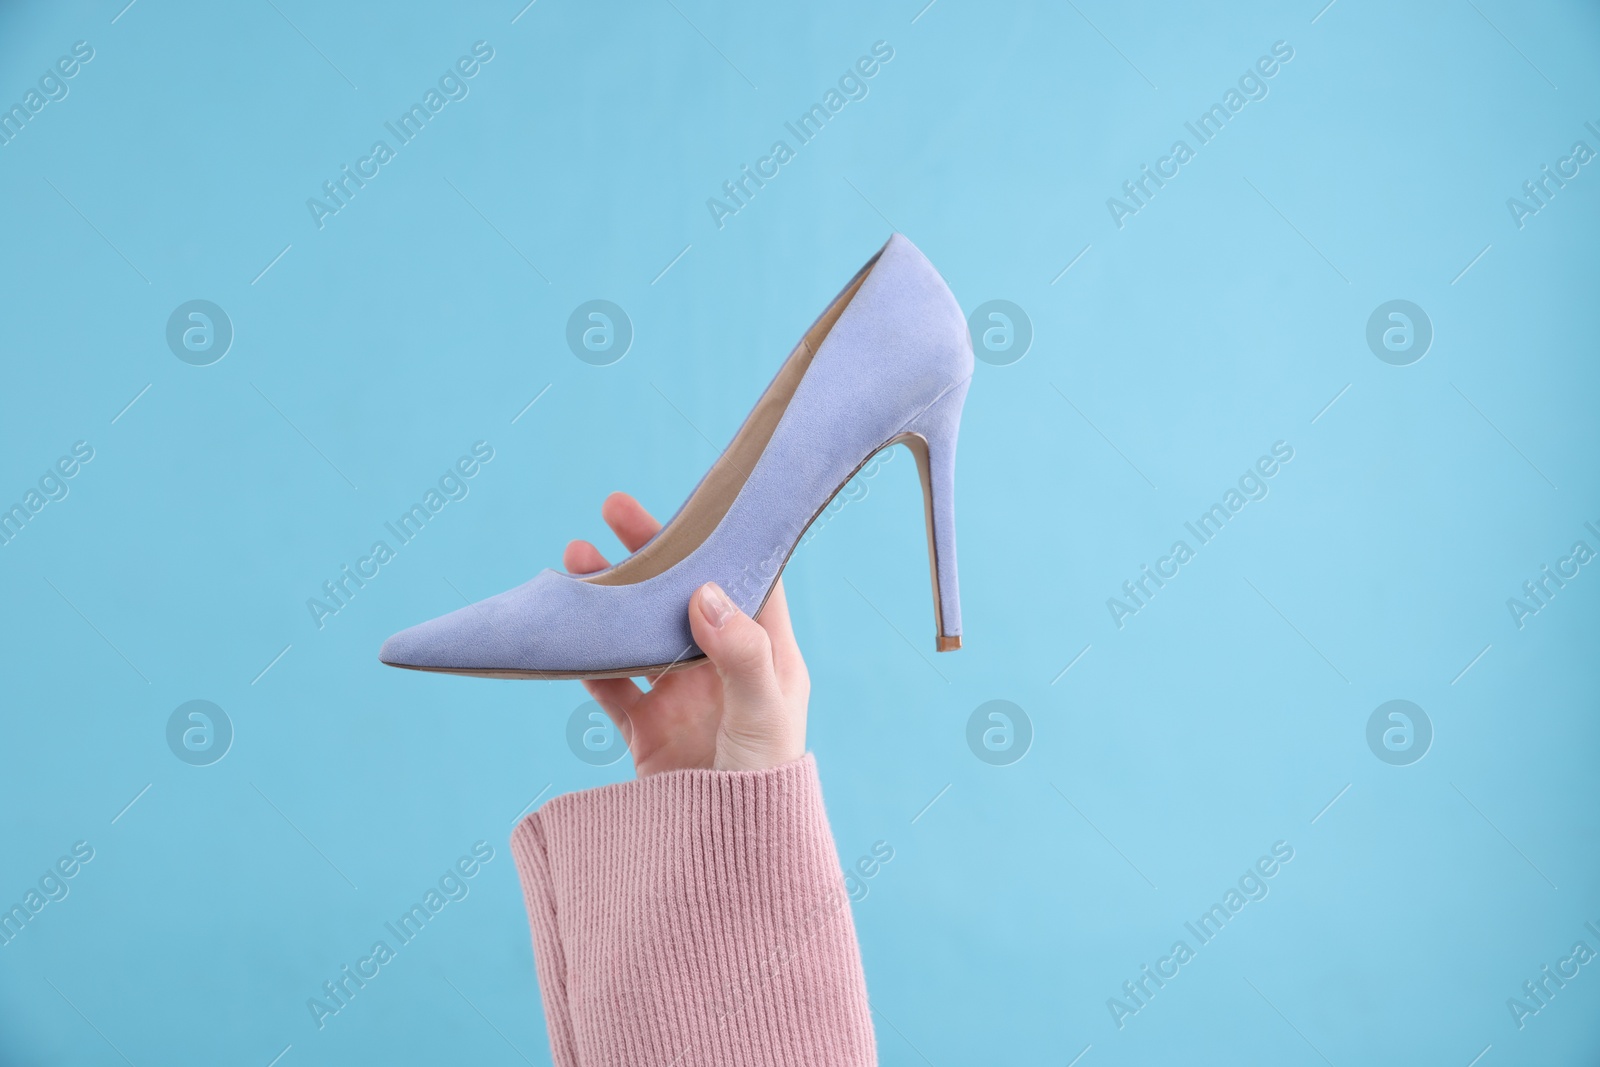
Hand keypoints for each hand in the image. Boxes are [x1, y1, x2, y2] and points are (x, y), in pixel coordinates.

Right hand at [564, 492, 809, 776]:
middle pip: (685, 597)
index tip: (691, 502)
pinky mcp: (648, 732)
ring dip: (611, 599)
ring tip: (577, 561)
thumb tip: (706, 592)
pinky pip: (611, 684)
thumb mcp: (764, 720)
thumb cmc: (766, 795)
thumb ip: (741, 656)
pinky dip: (587, 657)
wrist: (728, 873)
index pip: (749, 581)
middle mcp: (724, 671)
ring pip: (641, 634)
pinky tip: (566, 630)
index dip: (722, 540)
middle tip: (614, 511)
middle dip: (653, 554)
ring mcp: (684, 701)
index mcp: (768, 658)